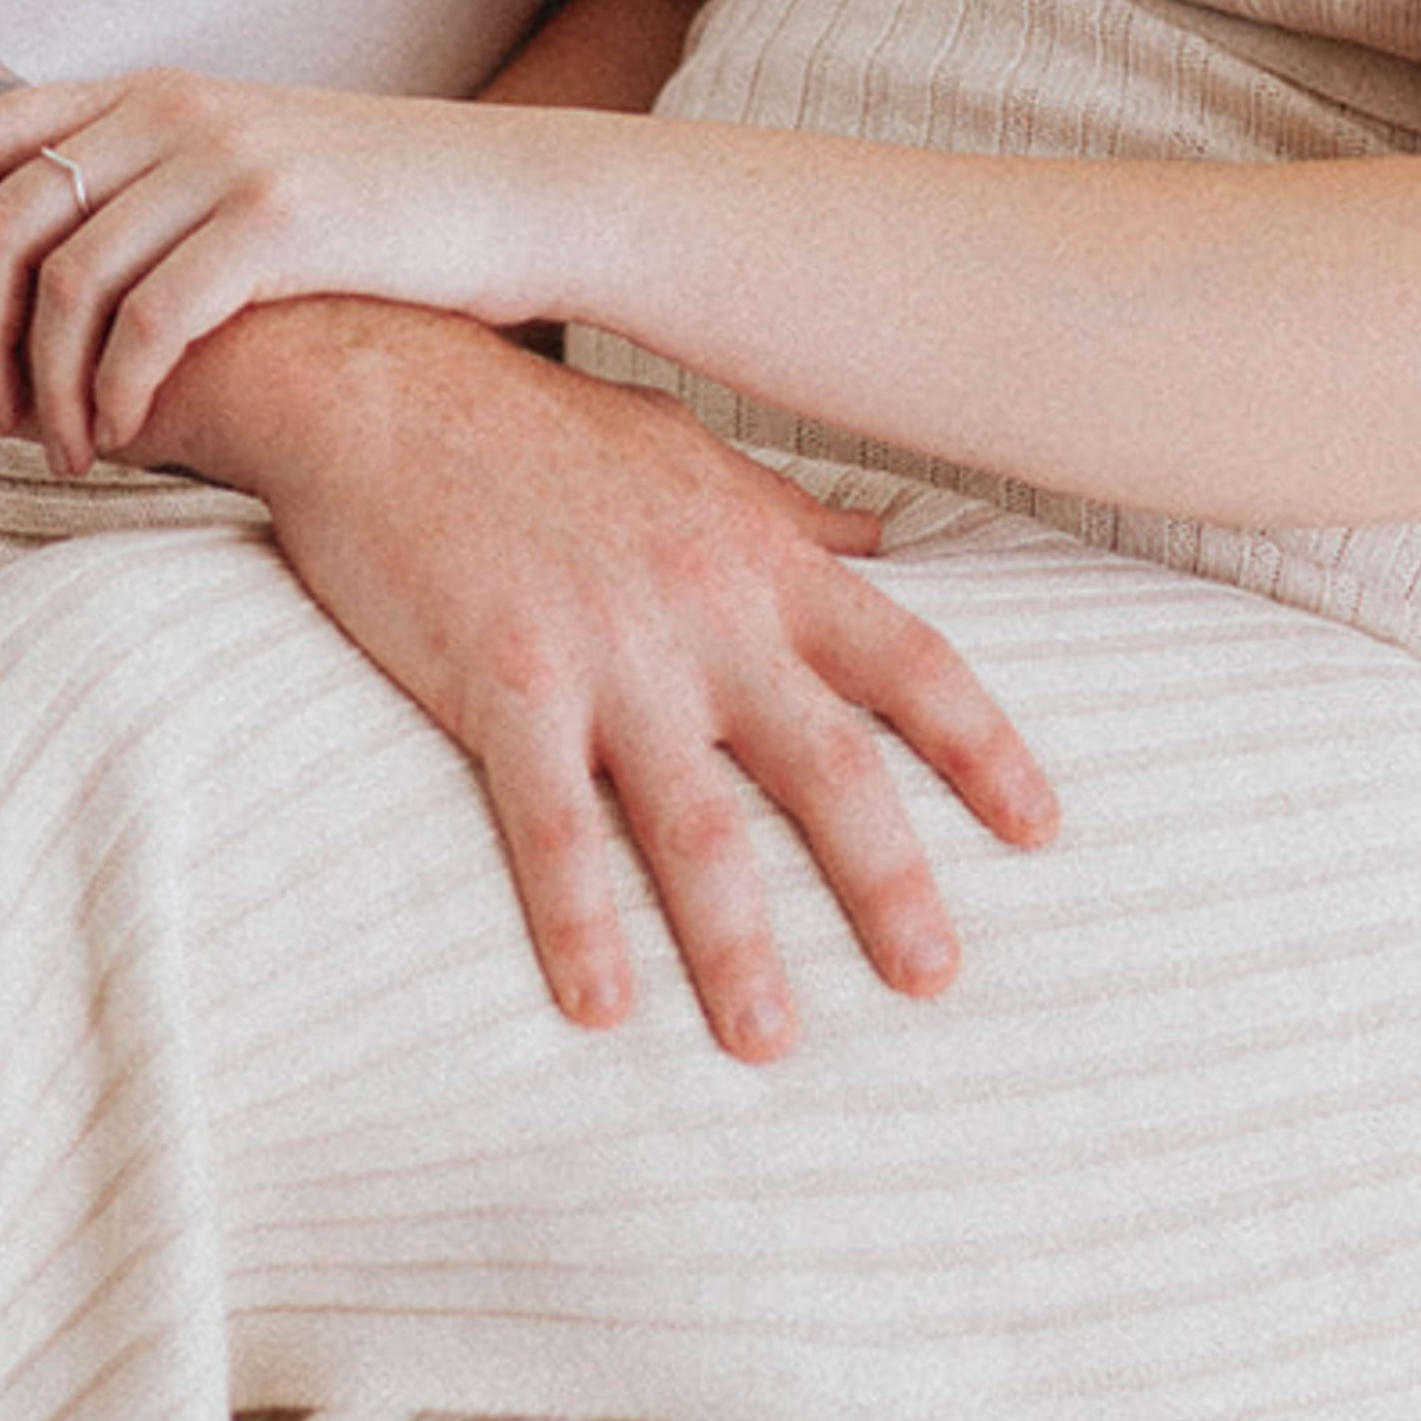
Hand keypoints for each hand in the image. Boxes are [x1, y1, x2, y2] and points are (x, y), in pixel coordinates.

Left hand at [0, 68, 567, 473]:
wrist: (521, 197)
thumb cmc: (376, 215)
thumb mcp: (246, 167)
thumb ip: (148, 192)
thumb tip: (36, 277)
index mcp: (151, 93)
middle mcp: (175, 111)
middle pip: (0, 223)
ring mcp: (227, 161)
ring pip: (64, 286)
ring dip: (43, 388)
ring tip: (63, 450)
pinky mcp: (281, 223)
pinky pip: (148, 321)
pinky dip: (112, 393)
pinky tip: (123, 438)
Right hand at [144, 295, 1057, 1062]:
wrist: (378, 377)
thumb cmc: (533, 422)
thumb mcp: (688, 453)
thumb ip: (787, 511)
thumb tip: (882, 535)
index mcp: (763, 557)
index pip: (910, 661)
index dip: (982, 748)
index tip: (1043, 829)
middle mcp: (707, 609)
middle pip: (827, 763)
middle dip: (887, 880)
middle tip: (933, 981)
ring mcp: (605, 650)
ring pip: (695, 819)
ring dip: (737, 941)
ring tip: (768, 1043)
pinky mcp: (500, 680)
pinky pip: (549, 823)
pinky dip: (577, 918)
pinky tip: (598, 1008)